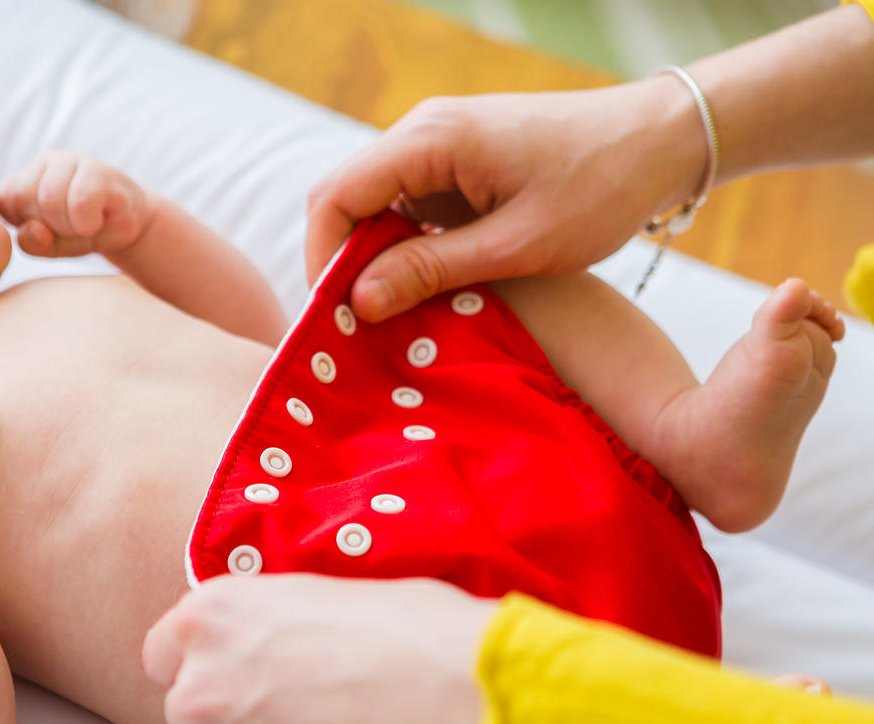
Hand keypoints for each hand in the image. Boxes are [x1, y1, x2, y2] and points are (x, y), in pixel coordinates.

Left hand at [0, 151, 155, 257]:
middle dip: (47, 225)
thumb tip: (33, 229)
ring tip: (84, 227)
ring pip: (49, 198)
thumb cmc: (84, 233)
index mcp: (24, 177)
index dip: (25, 224)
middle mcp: (44, 162)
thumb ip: (32, 243)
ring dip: (68, 226)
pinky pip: (80, 200)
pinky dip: (86, 223)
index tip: (49, 231)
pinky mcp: (99, 170)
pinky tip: (96, 222)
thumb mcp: (52, 247)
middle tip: (70, 229)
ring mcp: (72, 160)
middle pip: (23, 197)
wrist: (127, 225)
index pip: (4, 200)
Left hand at [143, 574, 495, 723]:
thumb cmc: (422, 634)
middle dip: (224, 720)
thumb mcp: (343, 595)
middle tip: (282, 721)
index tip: (229, 674)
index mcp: (217, 617)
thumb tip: (300, 634)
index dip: (198, 664)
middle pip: (183, 716)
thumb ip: (292, 619)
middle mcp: (206, 688)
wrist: (466, 709)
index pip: (163, 651)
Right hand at [305, 80, 704, 320]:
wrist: (661, 140)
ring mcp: (439, 149)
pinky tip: (422, 294)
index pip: (336, 197)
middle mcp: (423, 133)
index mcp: (431, 138)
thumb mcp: (516, 245)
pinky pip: (409, 211)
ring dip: (375, 263)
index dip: (324, 261)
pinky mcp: (457, 168)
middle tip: (356, 330)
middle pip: (347, 202)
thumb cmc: (600, 186)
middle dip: (343, 266)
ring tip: (389, 321)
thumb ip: (431, 270)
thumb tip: (357, 301)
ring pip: (375, 211)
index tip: (334, 319)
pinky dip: (405, 253)